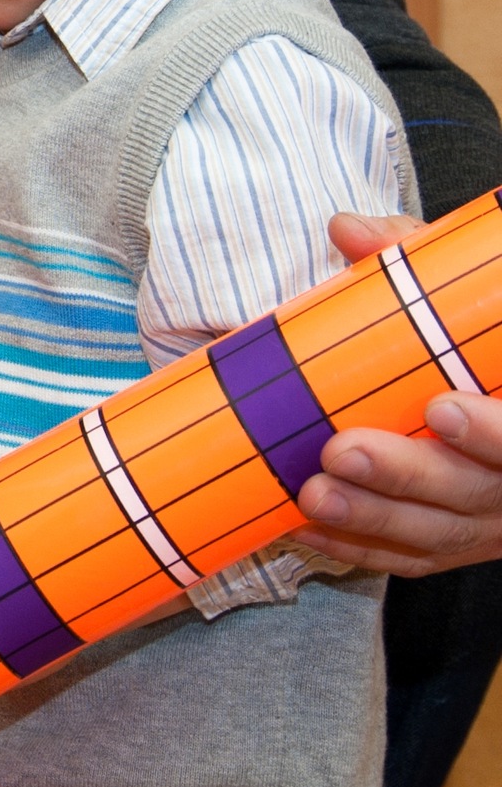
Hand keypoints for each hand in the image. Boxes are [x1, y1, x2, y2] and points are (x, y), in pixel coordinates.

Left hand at [289, 210, 501, 575]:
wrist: (483, 385)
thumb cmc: (477, 326)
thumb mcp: (464, 283)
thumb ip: (412, 254)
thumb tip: (347, 230)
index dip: (495, 433)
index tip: (440, 407)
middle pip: (478, 490)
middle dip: (408, 475)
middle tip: (342, 450)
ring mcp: (494, 514)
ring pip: (441, 532)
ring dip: (374, 519)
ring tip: (313, 495)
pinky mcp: (459, 538)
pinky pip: (412, 557)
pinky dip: (359, 547)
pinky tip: (303, 529)